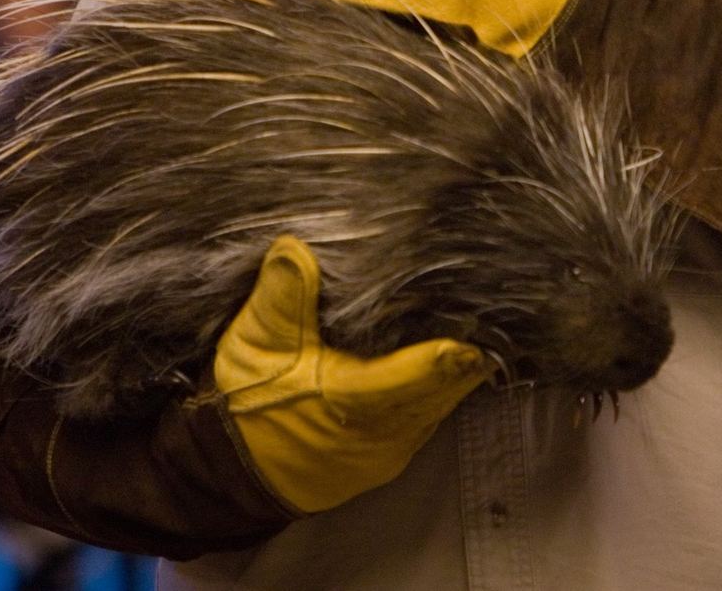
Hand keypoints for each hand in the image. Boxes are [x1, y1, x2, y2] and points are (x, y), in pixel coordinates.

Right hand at [215, 236, 490, 513]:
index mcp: (357, 401)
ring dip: (457, 365)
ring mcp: (395, 447)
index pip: (426, 370)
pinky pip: (431, 412)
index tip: (478, 302)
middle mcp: (388, 432)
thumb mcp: (255, 344)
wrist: (236, 475)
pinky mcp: (394, 450)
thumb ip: (280, 297)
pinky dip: (441, 382)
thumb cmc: (246, 407)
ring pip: (445, 401)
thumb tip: (294, 247)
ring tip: (474, 317)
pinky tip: (447, 351)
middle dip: (467, 344)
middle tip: (484, 297)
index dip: (458, 340)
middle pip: (448, 385)